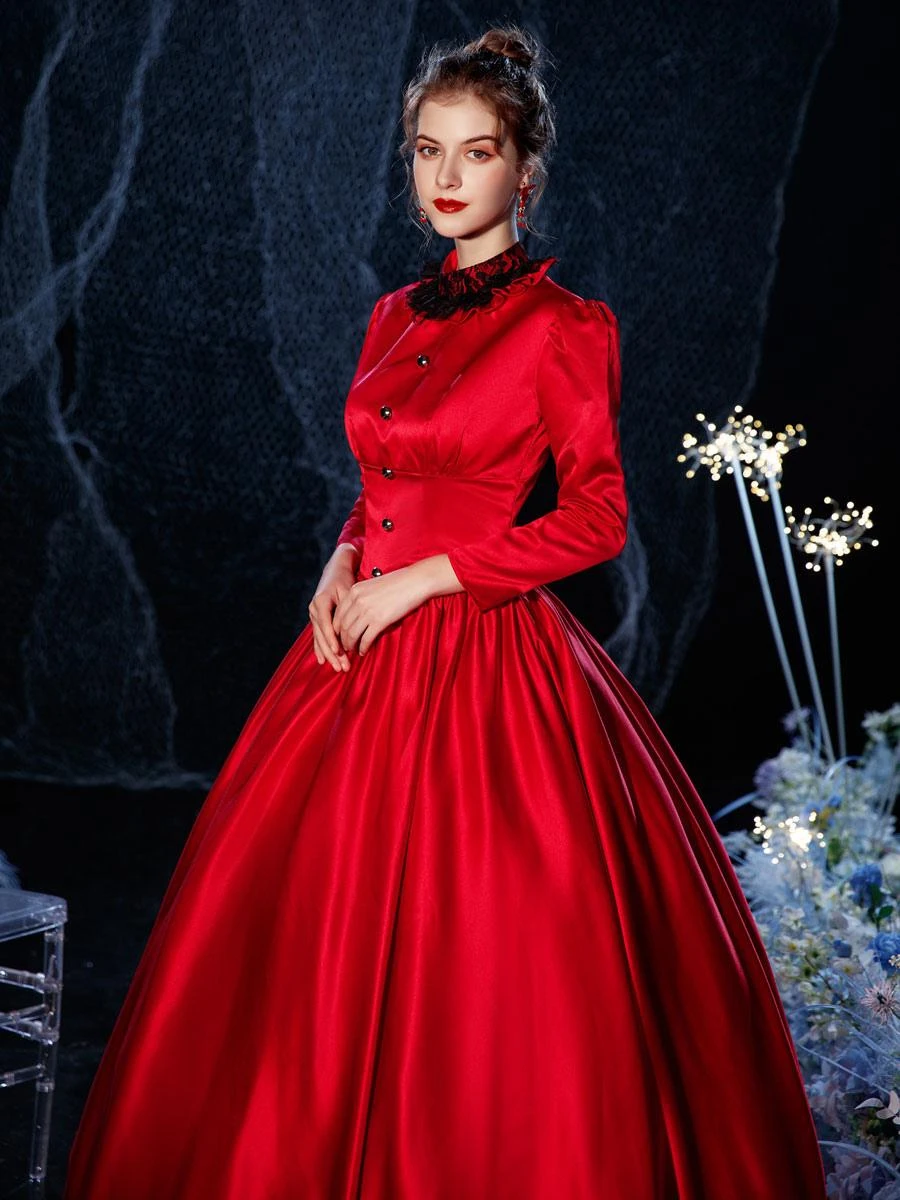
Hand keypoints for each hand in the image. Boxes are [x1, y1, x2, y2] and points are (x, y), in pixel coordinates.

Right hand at [308, 546, 358, 671]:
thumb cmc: (345, 580)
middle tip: (342, 667)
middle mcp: (314, 609)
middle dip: (332, 653)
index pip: (326, 625)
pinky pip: (317, 637)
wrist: (335, 570)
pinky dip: (320, 649)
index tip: (339, 652)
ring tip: (338, 668)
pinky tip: (322, 661)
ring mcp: (313, 615)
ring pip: (320, 639)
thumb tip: (356, 625)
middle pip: (322, 636)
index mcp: (321, 601)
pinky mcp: (316, 619)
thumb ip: (349, 608)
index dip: (332, 639)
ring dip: (328, 655)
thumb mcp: (348, 591)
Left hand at [332, 564, 430, 656]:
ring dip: (351, 645)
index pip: (338, 614)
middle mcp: (358, 601)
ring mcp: (368, 611)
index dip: (336, 629)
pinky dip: (363, 648)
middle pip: (343, 626)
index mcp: (354, 591)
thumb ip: (361, 597)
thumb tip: (356, 614)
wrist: (415, 581)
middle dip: (342, 639)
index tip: (339, 636)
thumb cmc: (398, 582)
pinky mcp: (379, 621)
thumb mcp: (372, 585)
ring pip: (352, 634)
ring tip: (353, 651)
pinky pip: (366, 639)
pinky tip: (364, 651)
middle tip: (345, 647)